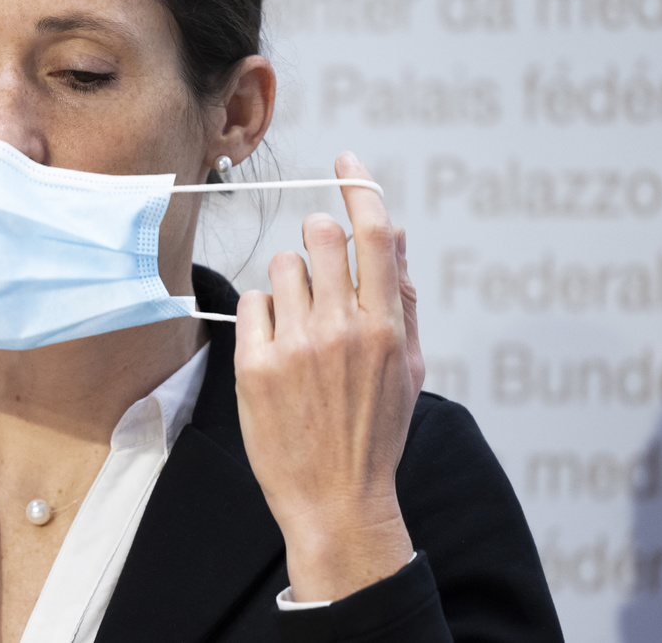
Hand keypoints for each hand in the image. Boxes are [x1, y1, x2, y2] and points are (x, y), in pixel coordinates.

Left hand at [233, 152, 422, 602]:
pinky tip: (276, 351)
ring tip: (300, 329)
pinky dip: (264, 317)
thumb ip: (401, 299)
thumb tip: (392, 237)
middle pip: (318, 235)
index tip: (345, 160)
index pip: (375, 236)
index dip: (359, 187)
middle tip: (317, 265)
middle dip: (316, 238)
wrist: (337, 501)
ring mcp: (296, 346)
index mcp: (386, 327)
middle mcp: (342, 329)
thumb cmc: (374, 432)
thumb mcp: (408, 368)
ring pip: (281, 266)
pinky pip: (253, 302)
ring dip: (290, 283)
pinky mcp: (256, 364)